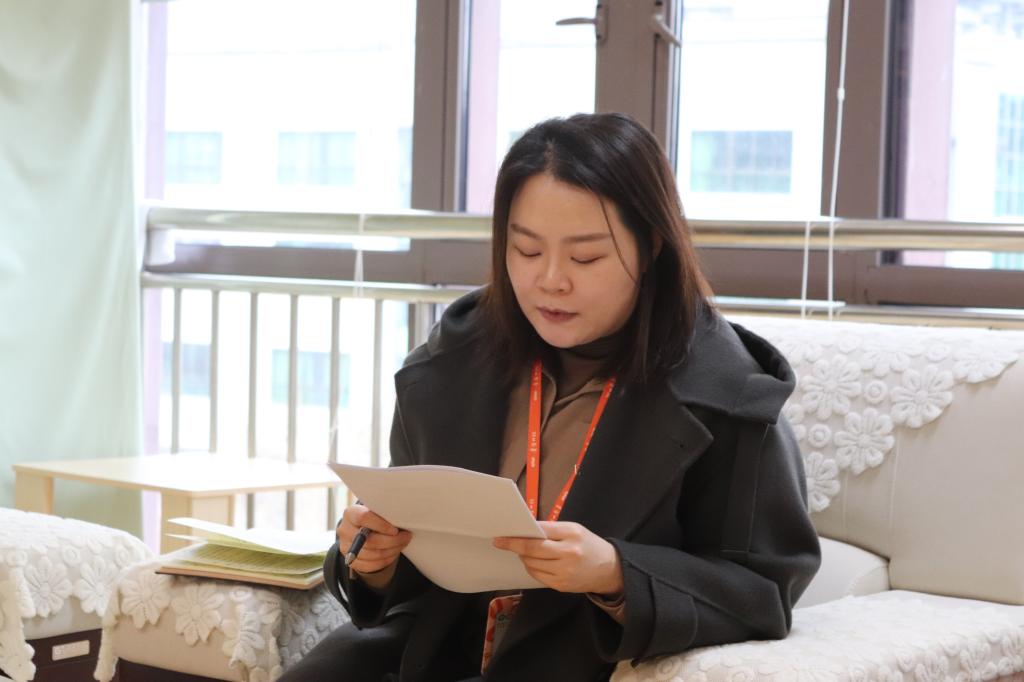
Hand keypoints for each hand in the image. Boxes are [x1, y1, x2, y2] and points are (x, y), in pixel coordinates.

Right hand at [336, 504, 411, 573]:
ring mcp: (346, 548)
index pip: (364, 518)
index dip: (382, 525)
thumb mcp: (376, 510)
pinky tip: (393, 552)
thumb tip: (401, 519)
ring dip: (392, 550)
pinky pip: (372, 565)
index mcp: (350, 514)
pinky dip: (386, 560)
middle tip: (406, 536)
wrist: (363, 530)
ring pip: (373, 554)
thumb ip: (384, 513)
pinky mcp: (352, 562)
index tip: (396, 529)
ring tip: (402, 543)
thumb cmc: (374, 517)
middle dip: (393, 540)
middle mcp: (345, 531)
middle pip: (370, 540)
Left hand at [493, 521, 623, 595]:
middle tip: (501, 543)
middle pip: (532, 550)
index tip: (502, 535)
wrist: (609, 569)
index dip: (518, 535)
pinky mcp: (561, 586)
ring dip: (523, 557)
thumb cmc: (589, 545)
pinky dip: (531, 568)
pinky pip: (537, 576)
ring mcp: (564, 572)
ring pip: (532, 564)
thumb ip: (551, 529)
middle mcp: (568, 554)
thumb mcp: (574, 530)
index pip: (539, 533)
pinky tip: (534, 562)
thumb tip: (525, 530)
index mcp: (572, 534)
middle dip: (514, 546)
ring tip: (525, 552)